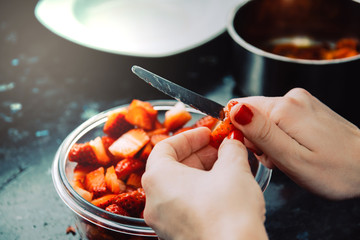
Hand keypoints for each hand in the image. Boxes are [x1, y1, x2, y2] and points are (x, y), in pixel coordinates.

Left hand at [142, 127, 267, 239]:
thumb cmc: (228, 214)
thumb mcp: (234, 170)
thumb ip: (231, 149)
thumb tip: (231, 142)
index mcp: (158, 179)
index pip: (165, 147)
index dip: (189, 137)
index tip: (207, 134)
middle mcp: (154, 202)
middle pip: (171, 167)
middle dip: (198, 155)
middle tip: (219, 150)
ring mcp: (163, 222)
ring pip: (178, 188)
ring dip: (200, 174)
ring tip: (225, 169)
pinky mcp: (176, 236)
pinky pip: (183, 206)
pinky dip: (198, 194)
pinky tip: (221, 193)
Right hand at [228, 88, 359, 199]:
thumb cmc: (336, 170)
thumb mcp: (292, 159)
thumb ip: (261, 133)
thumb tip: (235, 109)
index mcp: (283, 109)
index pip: (237, 110)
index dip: (239, 133)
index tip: (256, 151)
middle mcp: (291, 98)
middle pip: (251, 114)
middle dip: (256, 139)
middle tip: (276, 158)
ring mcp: (300, 101)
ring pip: (264, 118)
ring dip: (268, 140)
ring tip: (288, 156)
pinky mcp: (306, 107)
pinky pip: (278, 119)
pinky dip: (280, 136)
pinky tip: (295, 148)